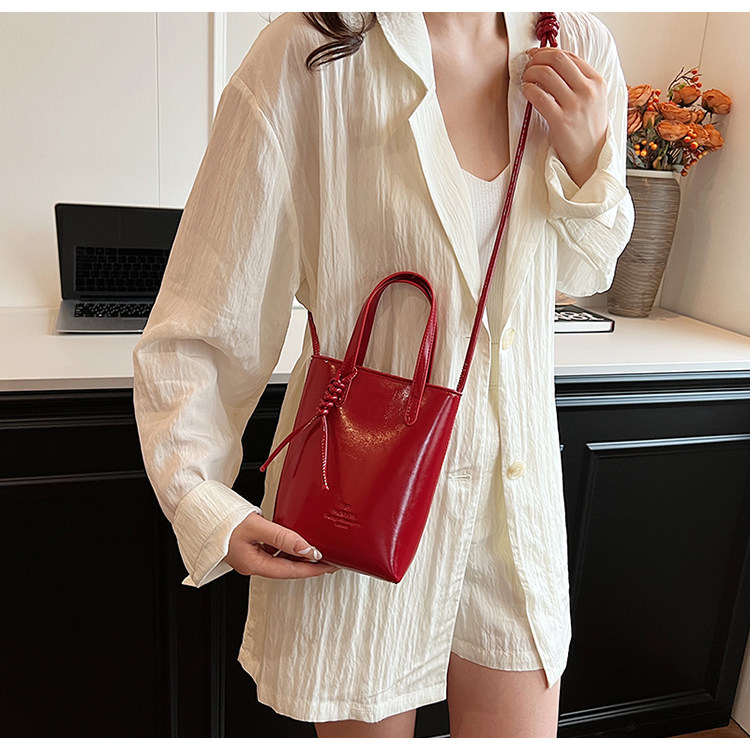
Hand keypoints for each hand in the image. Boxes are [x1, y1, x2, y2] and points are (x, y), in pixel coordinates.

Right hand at [222, 512, 339, 578]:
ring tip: (317, 552)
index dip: (313, 569)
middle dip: (309, 566)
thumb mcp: (256, 527)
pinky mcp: (248, 548)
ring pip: (280, 561)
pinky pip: (273, 551)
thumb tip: (307, 549)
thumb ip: (283, 537)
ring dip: (299, 557)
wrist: (200, 514)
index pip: (291, 571)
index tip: (330, 565)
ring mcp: (249, 557)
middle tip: (329, 561)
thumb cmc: (221, 522)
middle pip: (287, 569)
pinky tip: (294, 542)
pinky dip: (287, 548)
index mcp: (254, 564)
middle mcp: (252, 564)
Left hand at [521, 46, 608, 187]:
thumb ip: (579, 80)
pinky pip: (539, 96)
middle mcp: (588, 90)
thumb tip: (553, 62)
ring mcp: (575, 106)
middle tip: (528, 65)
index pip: (570, 56)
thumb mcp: (593, 99)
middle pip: (557, 60)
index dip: (548, 52)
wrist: (590, 156)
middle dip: (537, 58)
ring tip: (526, 79)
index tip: (536, 56)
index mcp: (597, 82)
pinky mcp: (561, 121)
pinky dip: (528, 89)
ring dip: (530, 72)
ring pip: (546, 74)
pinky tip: (526, 92)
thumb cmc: (587, 127)